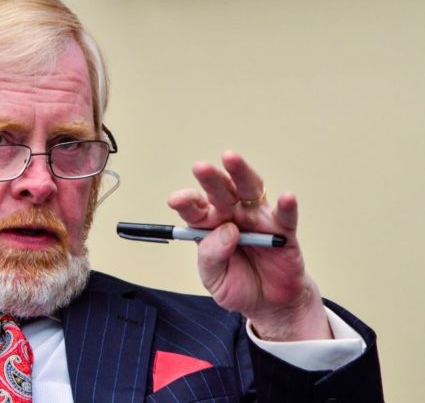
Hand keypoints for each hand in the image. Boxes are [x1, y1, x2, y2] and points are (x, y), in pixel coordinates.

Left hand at [167, 151, 331, 340]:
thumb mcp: (214, 278)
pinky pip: (285, 216)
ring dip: (241, 174)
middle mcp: (233, 215)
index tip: (176, 201)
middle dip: (210, 179)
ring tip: (231, 159)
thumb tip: (227, 231)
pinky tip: (286, 197)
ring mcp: (258, 219)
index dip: (186, 202)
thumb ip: (212, 256)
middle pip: (221, 191)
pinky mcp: (283, 231)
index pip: (196, 208)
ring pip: (250, 190)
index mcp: (210, 226)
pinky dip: (287, 206)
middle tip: (200, 168)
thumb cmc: (238, 285)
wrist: (269, 304)